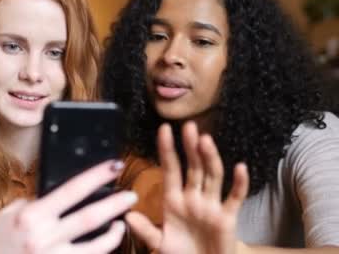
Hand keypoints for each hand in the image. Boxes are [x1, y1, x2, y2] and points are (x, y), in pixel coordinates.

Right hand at [0, 160, 137, 253]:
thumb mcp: (9, 214)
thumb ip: (37, 205)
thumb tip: (62, 197)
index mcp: (31, 216)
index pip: (72, 190)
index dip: (97, 176)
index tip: (115, 165)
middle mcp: (42, 239)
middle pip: (89, 219)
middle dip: (114, 205)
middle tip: (131, 195)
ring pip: (93, 249)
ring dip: (112, 236)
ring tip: (121, 225)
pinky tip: (102, 247)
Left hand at [126, 122, 248, 253]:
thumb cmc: (181, 253)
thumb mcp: (159, 244)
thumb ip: (145, 230)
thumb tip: (127, 215)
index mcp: (174, 200)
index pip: (170, 169)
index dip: (167, 149)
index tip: (164, 129)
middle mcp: (193, 198)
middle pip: (193, 167)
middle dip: (190, 147)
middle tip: (189, 125)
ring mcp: (211, 206)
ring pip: (212, 176)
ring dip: (209, 158)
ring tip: (205, 140)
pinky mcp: (227, 218)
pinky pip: (235, 198)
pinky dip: (239, 183)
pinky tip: (240, 167)